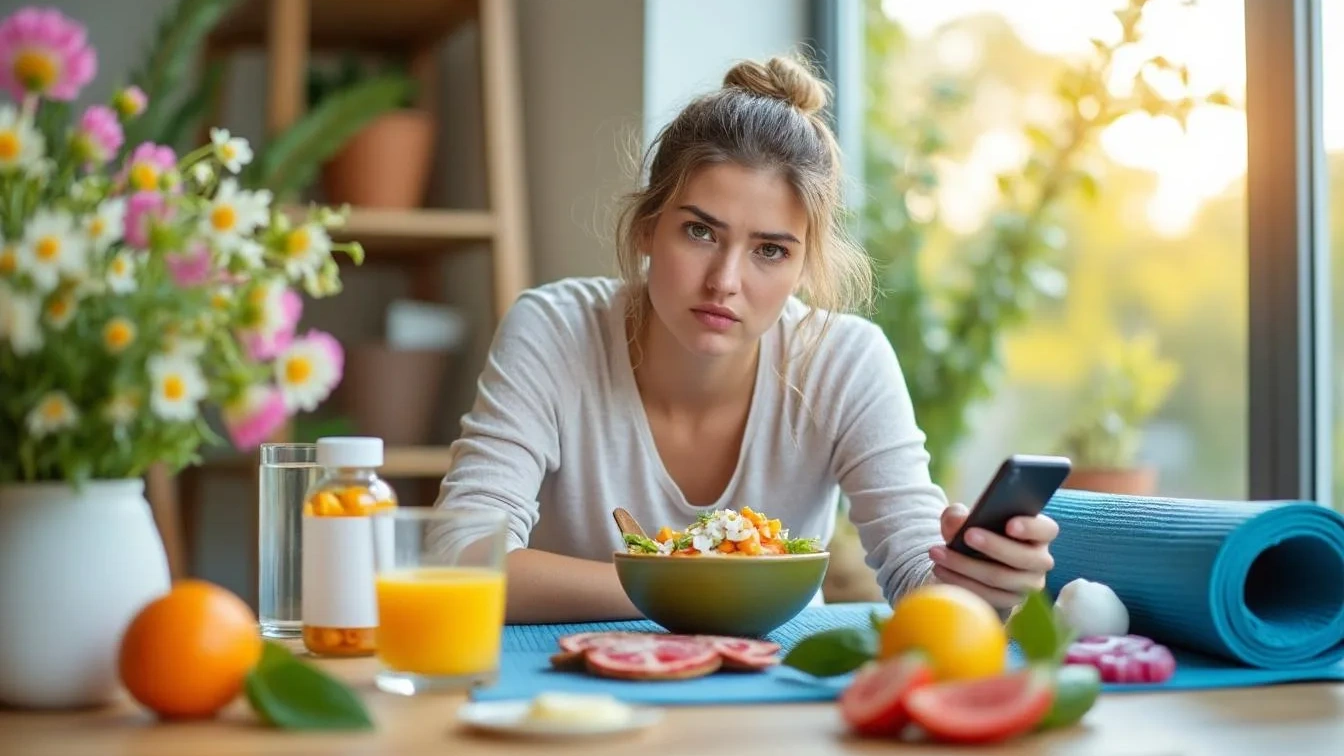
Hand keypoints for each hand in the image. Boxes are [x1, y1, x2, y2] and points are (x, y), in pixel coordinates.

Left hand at [928, 503, 1058, 609]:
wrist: (972, 561)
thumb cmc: (976, 533)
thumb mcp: (967, 519)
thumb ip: (959, 515)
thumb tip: (956, 520)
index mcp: (1038, 534)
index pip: (1046, 530)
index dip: (1031, 527)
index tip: (1010, 524)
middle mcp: (1039, 560)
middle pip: (1023, 557)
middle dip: (994, 546)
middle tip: (967, 535)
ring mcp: (1027, 584)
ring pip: (1001, 578)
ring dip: (966, 566)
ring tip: (939, 553)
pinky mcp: (1010, 602)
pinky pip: (988, 596)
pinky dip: (962, 583)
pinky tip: (941, 571)